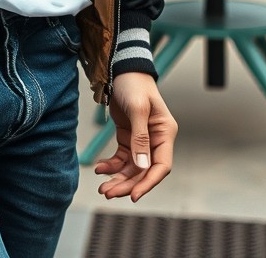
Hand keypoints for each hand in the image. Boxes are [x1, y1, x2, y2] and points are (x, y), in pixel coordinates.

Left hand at [94, 72, 176, 201]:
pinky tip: (100, 168)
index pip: (161, 165)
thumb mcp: (138, 109)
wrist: (120, 69)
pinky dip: (111, 166)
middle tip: (108, 193)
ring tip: (102, 188)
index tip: (134, 195)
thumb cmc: (134, 85)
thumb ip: (140, 138)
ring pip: (131, 168)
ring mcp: (141, 140)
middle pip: (143, 171)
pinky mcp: (128, 137)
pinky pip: (121, 158)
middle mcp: (155, 140)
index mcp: (165, 133)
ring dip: (118, 179)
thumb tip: (141, 167)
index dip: (148, 182)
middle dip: (127, 184)